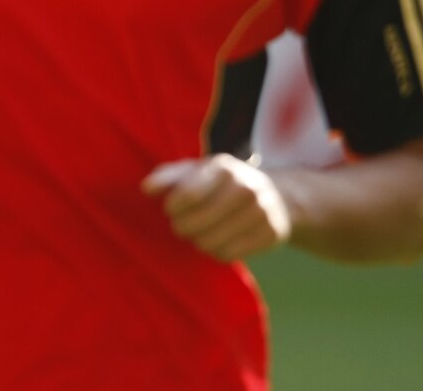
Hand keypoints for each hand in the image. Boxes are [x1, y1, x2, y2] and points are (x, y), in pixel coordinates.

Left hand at [141, 154, 291, 260]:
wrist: (276, 196)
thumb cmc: (221, 183)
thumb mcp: (196, 171)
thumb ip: (168, 177)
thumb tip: (145, 188)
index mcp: (223, 168)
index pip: (189, 194)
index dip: (172, 207)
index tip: (169, 209)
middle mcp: (245, 187)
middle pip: (197, 222)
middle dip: (181, 227)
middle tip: (180, 225)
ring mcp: (261, 212)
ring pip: (211, 242)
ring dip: (198, 241)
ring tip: (199, 233)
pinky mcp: (271, 235)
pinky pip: (228, 255)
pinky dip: (216, 252)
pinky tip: (217, 241)